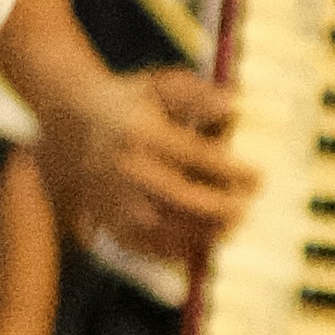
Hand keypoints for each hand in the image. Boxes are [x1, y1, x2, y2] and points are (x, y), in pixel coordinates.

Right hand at [43, 63, 253, 275]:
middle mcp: (129, 171)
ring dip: (210, 231)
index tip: (258, 175)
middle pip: (188, 200)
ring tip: (232, 222)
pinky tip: (203, 238)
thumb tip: (234, 106)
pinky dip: (184, 248)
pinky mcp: (113, 224)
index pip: (199, 157)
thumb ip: (198, 94)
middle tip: (248, 204)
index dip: (234, 170)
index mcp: (143, 134)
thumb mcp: (161, 85)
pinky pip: (155, 249)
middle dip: (226, 206)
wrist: (75, 123)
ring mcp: (118, 203)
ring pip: (174, 230)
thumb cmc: (131, 103)